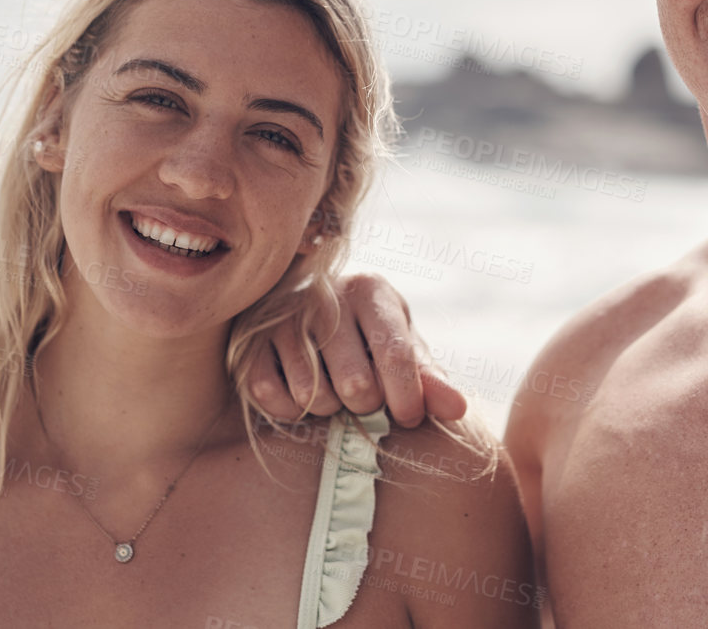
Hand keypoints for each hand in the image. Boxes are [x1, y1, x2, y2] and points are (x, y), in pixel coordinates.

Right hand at [248, 273, 468, 427]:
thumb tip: (459, 410)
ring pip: (313, 395)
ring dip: (328, 408)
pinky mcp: (249, 342)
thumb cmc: (368, 337)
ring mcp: (282, 317)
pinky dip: (290, 411)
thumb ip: (429, 379)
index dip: (407, 397)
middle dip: (365, 405)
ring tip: (332, 390)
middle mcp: (325, 295)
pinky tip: (301, 394)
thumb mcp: (403, 347)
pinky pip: (271, 397)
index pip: (396, 354)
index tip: (408, 417)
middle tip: (363, 396)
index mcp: (370, 290)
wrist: (308, 313)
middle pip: (356, 384)